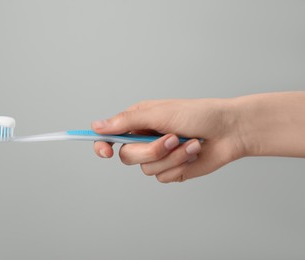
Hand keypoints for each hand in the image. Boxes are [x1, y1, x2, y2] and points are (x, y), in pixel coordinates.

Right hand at [91, 99, 244, 182]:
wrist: (229, 131)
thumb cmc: (198, 114)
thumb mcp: (159, 113)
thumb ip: (127, 121)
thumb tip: (97, 126)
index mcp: (139, 122)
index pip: (110, 136)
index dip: (102, 145)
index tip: (105, 151)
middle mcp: (145, 139)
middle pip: (128, 156)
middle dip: (151, 150)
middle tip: (171, 138)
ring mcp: (159, 156)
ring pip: (148, 169)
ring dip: (171, 157)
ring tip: (189, 143)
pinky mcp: (172, 169)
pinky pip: (164, 177)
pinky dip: (180, 165)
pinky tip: (193, 152)